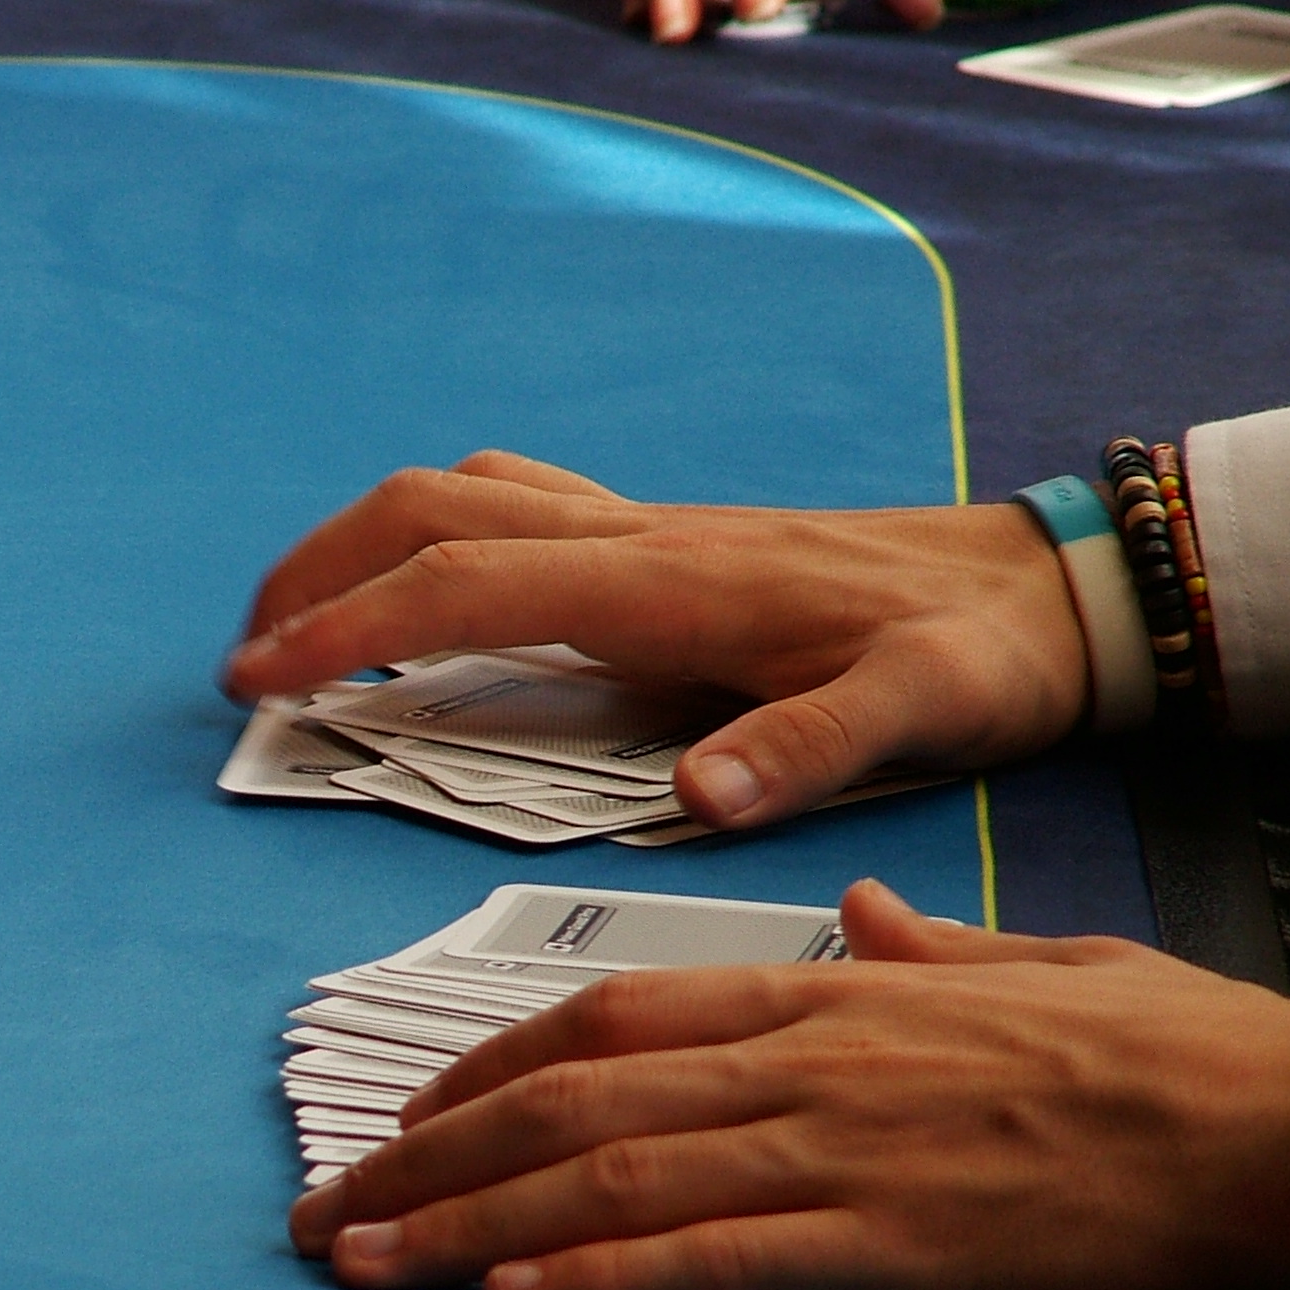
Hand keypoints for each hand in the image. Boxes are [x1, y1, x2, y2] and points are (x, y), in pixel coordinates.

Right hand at [218, 450, 1088, 831]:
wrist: (1043, 582)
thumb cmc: (978, 653)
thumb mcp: (917, 711)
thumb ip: (804, 749)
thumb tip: (694, 792)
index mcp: (666, 583)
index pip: (461, 589)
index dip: (343, 630)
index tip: (257, 685)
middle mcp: (637, 537)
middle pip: (428, 513)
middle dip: (315, 574)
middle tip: (246, 664)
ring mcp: (645, 528)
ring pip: (461, 497)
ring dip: (362, 546)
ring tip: (304, 629)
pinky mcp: (662, 539)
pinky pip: (512, 510)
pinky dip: (433, 540)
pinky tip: (429, 600)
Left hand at [287, 881, 1289, 1289]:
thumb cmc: (1174, 1051)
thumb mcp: (1034, 964)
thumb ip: (919, 949)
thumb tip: (845, 915)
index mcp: (831, 995)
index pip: (613, 1011)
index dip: (491, 1063)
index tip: (412, 1109)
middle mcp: (808, 1060)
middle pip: (573, 1095)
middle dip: (429, 1155)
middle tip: (328, 1208)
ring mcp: (842, 1150)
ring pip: (610, 1174)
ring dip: (468, 1221)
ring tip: (364, 1261)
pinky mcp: (891, 1246)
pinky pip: (715, 1258)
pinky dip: (601, 1273)